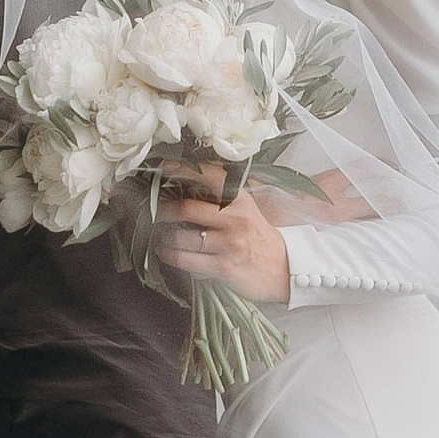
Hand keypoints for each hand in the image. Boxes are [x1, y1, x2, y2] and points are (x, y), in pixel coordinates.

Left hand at [153, 182, 290, 307]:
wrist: (286, 270)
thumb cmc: (261, 239)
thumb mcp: (249, 211)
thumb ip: (224, 198)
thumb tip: (187, 186)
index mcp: (241, 200)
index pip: (210, 177)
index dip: (183, 169)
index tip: (165, 167)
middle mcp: (235, 219)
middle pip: (186, 208)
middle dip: (162, 210)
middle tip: (152, 211)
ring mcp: (229, 244)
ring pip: (181, 237)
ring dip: (162, 237)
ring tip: (157, 235)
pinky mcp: (223, 267)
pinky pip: (185, 260)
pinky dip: (169, 255)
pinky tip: (165, 252)